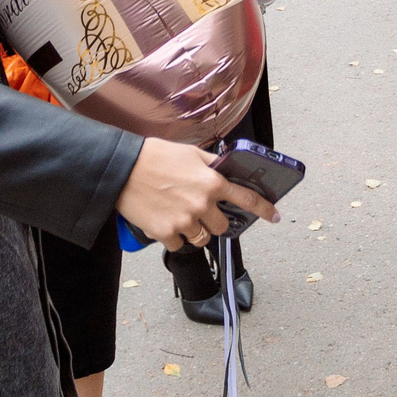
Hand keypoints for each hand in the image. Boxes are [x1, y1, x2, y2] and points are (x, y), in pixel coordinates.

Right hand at [115, 137, 277, 250]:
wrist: (122, 168)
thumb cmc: (154, 156)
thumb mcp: (190, 152)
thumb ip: (212, 164)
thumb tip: (227, 170)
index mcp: (211, 182)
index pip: (246, 199)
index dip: (264, 209)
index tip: (274, 216)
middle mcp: (202, 204)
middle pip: (222, 225)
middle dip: (214, 219)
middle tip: (199, 210)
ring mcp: (184, 221)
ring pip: (201, 237)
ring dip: (195, 229)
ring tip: (178, 213)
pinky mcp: (166, 233)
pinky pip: (179, 244)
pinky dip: (174, 236)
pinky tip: (164, 220)